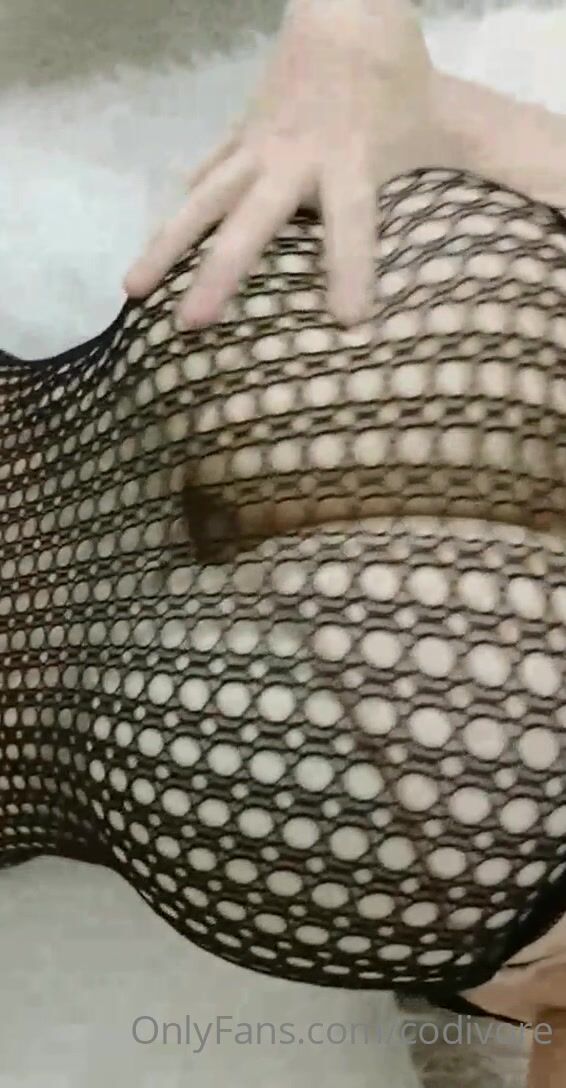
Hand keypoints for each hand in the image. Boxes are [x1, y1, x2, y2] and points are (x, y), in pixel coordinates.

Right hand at [125, 0, 435, 327]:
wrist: (341, 7)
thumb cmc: (403, 82)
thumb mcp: (460, 123)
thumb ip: (512, 162)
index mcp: (351, 160)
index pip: (354, 222)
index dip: (352, 267)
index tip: (348, 322)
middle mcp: (293, 160)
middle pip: (251, 220)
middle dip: (222, 271)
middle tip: (193, 324)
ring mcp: (254, 150)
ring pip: (201, 200)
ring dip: (165, 246)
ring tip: (133, 293)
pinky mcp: (233, 142)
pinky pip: (199, 182)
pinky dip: (173, 220)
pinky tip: (147, 262)